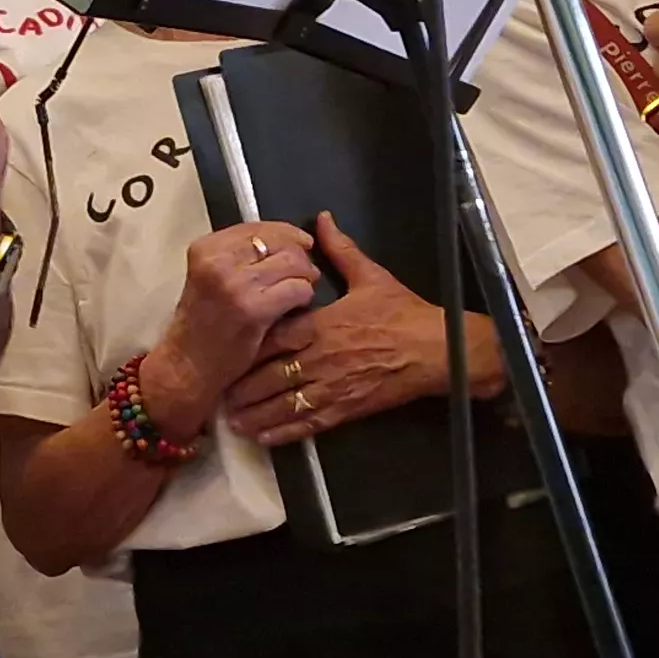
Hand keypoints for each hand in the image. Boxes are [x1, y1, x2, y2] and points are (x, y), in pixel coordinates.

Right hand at [147, 220, 319, 435]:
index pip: (258, 226)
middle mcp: (218, 261)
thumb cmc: (203, 323)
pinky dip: (305, 295)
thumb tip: (287, 238)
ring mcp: (236, 285)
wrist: (188, 367)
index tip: (301, 242)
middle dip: (300, 255)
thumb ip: (240, 254)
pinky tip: (297, 305)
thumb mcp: (210, 276)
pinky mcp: (254, 310)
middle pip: (280, 242)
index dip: (287, 232)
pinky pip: (298, 289)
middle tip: (304, 271)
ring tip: (301, 288)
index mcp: (206, 248)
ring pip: (294, 263)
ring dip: (305, 276)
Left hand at [222, 215, 487, 446]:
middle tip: (219, 394)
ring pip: (285, 403)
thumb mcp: (372, 276)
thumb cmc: (404, 312)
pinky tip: (264, 438)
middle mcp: (322, 357)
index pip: (275, 337)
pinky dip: (284, 432)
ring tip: (232, 421)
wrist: (439, 350)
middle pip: (272, 375)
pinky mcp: (348, 409)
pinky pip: (309, 423)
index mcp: (323, 324)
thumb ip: (341, 250)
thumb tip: (322, 219)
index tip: (227, 351)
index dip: (248, 347)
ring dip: (256, 414)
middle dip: (244, 387)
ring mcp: (334, 386)